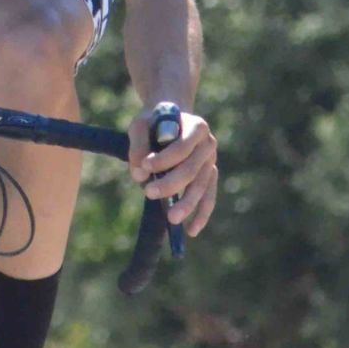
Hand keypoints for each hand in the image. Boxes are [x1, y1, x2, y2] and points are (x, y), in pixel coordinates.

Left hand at [127, 104, 217, 237]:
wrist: (171, 117)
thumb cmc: (153, 121)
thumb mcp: (140, 125)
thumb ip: (137, 146)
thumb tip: (139, 175)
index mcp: (196, 127)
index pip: (181, 147)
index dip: (163, 159)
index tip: (145, 166)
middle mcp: (209, 145)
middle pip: (191, 170)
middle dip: (170, 184)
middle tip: (148, 193)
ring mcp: (211, 162)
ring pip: (201, 187)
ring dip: (186, 204)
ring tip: (171, 219)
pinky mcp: (209, 177)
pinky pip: (208, 198)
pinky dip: (201, 214)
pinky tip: (192, 230)